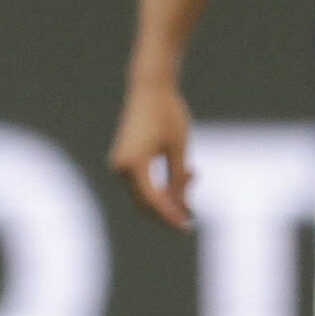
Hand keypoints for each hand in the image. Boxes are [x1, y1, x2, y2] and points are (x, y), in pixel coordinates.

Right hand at [110, 79, 195, 229]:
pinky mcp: (124, 160)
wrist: (149, 88)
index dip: (171, 217)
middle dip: (171, 209)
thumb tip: (180, 209)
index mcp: (134, 164)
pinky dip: (161, 185)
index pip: (153, 202)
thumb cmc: (168, 114)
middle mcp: (120, 167)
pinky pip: (142, 182)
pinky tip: (184, 174)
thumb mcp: (179, 149)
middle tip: (195, 211)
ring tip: (193, 176)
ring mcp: (119, 164)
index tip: (188, 227)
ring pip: (145, 194)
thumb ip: (178, 181)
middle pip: (146, 203)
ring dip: (168, 195)